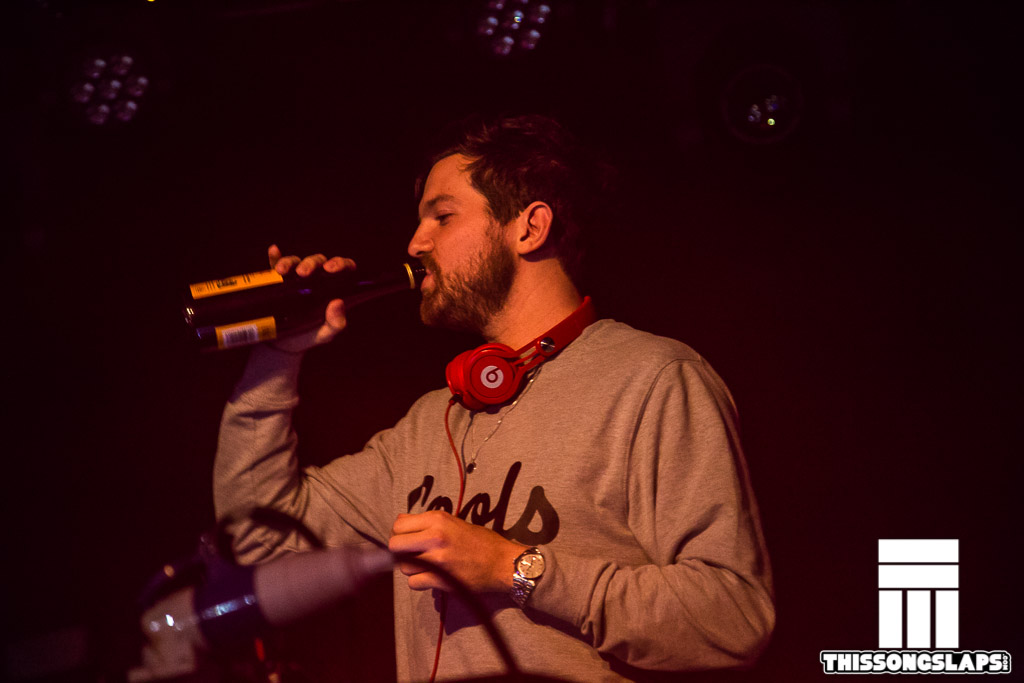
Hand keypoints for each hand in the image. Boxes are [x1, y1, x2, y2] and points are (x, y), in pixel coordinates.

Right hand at [266, 244, 356, 352]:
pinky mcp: (277, 281)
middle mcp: (316, 279)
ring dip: (290, 262)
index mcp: (332, 289)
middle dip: (311, 263)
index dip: (340, 264)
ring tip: (282, 271)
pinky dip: (275, 257)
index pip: (343, 269)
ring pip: (297, 261)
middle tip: (303, 273)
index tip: (331, 268)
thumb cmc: (308, 336)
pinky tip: (274, 251)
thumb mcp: (324, 334)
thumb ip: (336, 323)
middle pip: (318, 262)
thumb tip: (339, 303)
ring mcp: (296, 278)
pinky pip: (276, 265)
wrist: (281, 345)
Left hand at [388, 511, 525, 592]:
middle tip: (413, 554)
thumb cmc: (481, 541)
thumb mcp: (454, 521)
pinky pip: (413, 582)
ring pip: (403, 566)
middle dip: (400, 551)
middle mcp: (435, 537)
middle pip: (395, 545)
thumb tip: (400, 520)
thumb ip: (428, 521)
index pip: (398, 525)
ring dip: (411, 567)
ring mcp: (438, 559)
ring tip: (425, 565)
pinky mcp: (442, 579)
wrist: (503, 562)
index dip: (401, 533)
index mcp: (438, 519)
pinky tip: (431, 577)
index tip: (409, 538)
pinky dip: (419, 582)